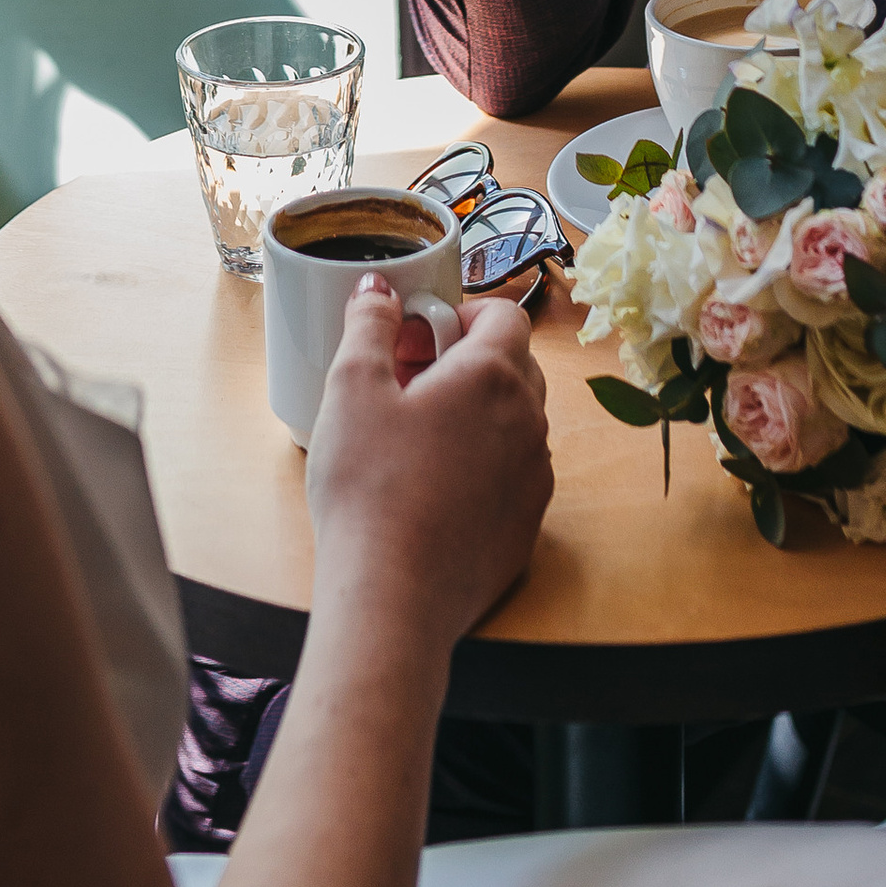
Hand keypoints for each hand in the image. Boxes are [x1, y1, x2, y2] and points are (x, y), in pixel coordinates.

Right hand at [303, 279, 551, 647]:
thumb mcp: (351, 388)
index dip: (462, 314)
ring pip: (516, 422)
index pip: (504, 315)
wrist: (393, 597)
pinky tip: (433, 488)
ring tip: (417, 436)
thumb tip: (379, 289)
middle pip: (515, 365)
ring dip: (478, 414)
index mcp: (492, 376)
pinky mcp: (527, 528)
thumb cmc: (369, 488)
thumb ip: (368, 325)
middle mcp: (529, 421)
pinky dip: (484, 466)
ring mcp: (534, 478)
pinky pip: (514, 475)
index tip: (420, 335)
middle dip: (467, 359)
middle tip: (410, 379)